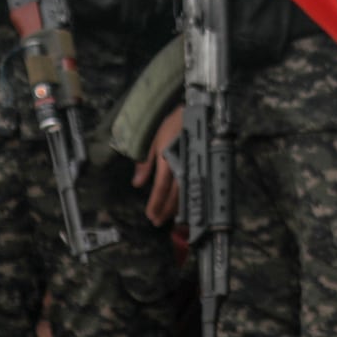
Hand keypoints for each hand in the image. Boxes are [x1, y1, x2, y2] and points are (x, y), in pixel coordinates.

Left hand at [133, 106, 184, 226]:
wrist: (192, 114)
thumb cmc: (170, 125)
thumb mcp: (151, 141)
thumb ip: (145, 164)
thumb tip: (138, 183)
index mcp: (167, 160)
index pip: (161, 188)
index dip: (156, 204)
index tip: (151, 215)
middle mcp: (181, 166)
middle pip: (174, 196)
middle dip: (165, 210)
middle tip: (157, 222)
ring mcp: (192, 166)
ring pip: (185, 193)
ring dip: (176, 208)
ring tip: (168, 218)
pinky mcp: (199, 166)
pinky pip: (192, 186)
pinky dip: (185, 198)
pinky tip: (181, 205)